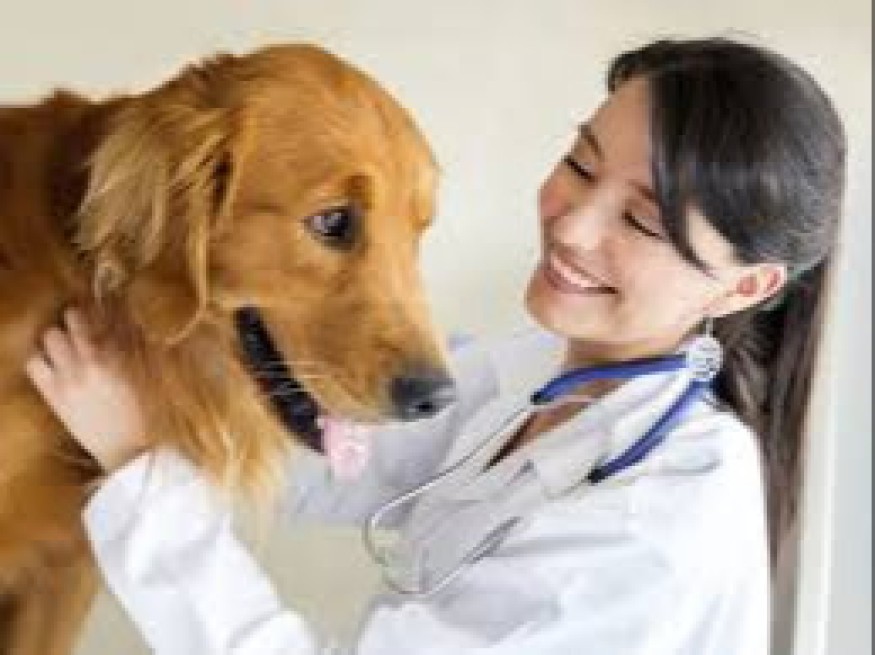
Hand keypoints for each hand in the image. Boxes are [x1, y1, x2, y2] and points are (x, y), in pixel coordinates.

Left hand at [24, 308, 147, 471]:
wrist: (129, 452)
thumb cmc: (147, 415)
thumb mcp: (148, 376)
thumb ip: (134, 348)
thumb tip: (124, 324)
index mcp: (119, 355)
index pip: (101, 316)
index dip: (99, 309)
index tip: (101, 311)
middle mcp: (89, 360)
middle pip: (69, 319)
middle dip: (75, 320)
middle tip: (83, 328)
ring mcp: (67, 377)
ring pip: (48, 337)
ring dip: (57, 338)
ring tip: (66, 346)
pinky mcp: (53, 395)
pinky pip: (34, 364)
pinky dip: (41, 359)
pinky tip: (53, 364)